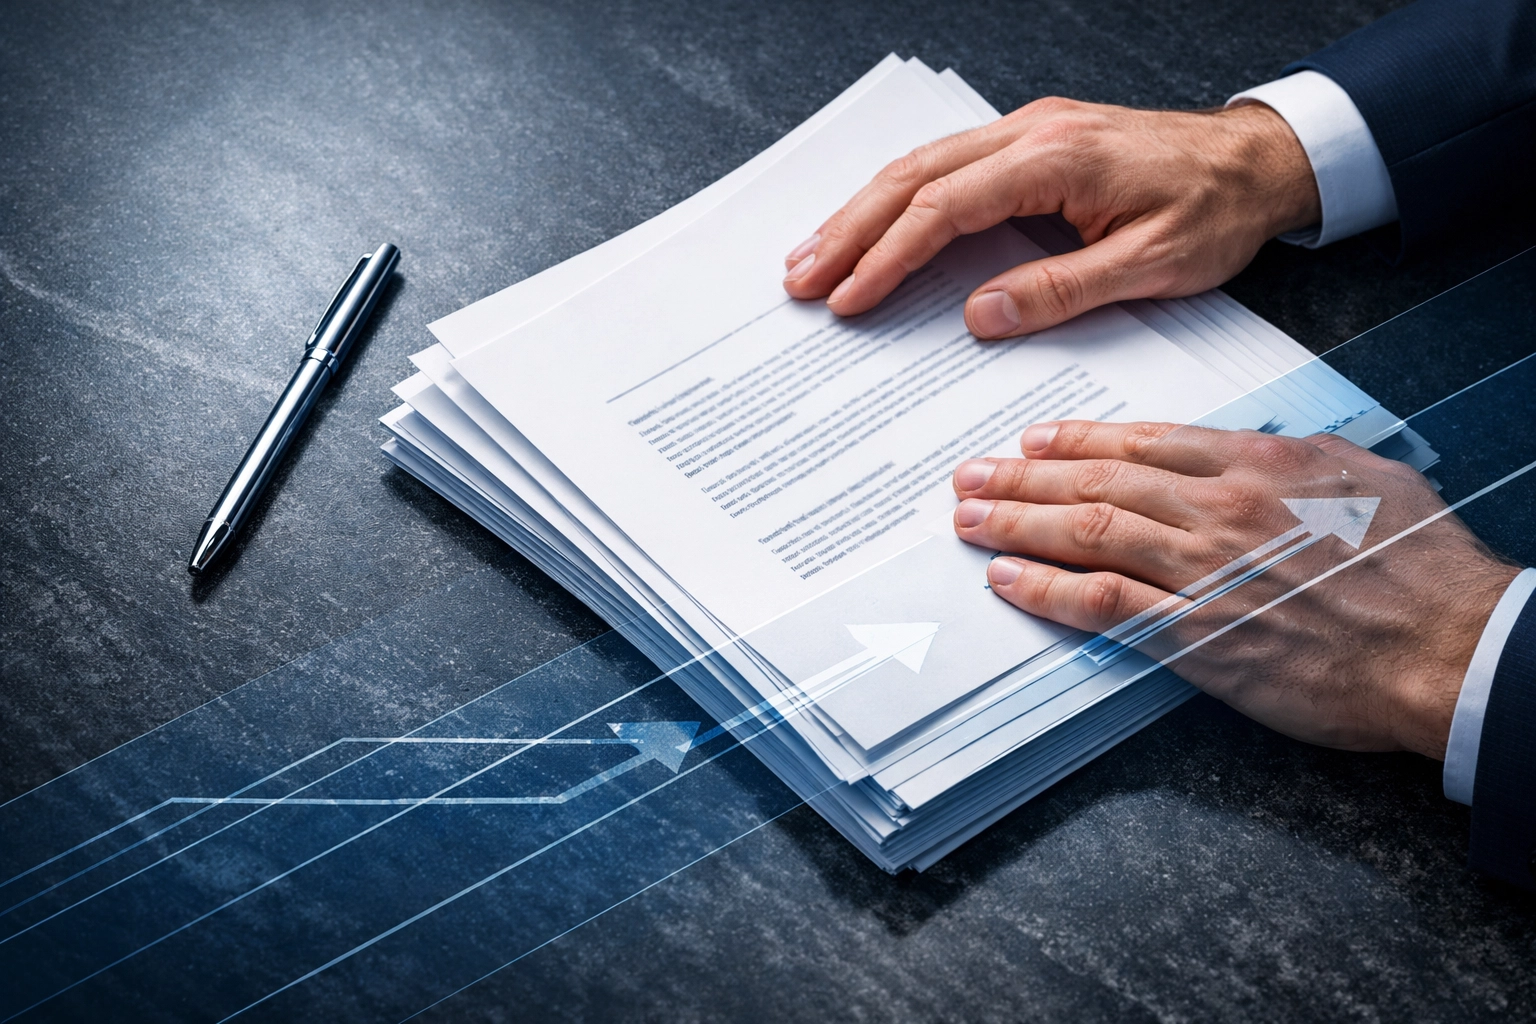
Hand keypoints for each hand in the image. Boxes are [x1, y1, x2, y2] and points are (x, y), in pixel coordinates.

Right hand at [783, 98, 1319, 338]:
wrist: (1258, 160)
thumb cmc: (1214, 210)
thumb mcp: (1149, 264)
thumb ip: (1060, 291)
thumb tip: (978, 316)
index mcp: (1054, 159)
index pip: (945, 209)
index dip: (889, 257)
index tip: (850, 299)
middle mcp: (1029, 133)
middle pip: (913, 177)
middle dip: (849, 230)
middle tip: (800, 276)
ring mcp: (1026, 132)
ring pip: (921, 166)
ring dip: (862, 212)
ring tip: (814, 255)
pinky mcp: (1030, 144)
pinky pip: (946, 167)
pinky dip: (899, 200)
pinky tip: (871, 227)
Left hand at [950, 421, 1519, 758]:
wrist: (1446, 645)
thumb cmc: (1417, 565)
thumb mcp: (1365, 478)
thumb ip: (1292, 460)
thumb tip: (1246, 451)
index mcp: (1258, 465)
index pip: (1144, 441)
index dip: (1079, 439)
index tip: (1033, 439)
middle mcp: (1217, 507)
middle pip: (1098, 480)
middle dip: (1023, 475)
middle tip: (970, 475)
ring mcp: (1201, 570)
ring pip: (1086, 531)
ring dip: (1015, 522)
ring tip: (967, 518)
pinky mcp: (1195, 635)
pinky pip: (1100, 603)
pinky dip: (1044, 589)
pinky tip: (1005, 580)